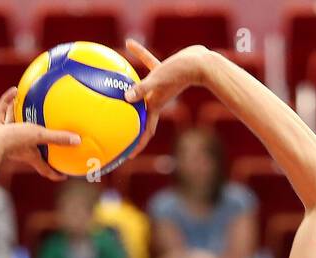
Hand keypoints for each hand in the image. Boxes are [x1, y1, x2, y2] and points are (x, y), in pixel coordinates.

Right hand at [0, 88, 77, 182]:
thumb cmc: (13, 142)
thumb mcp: (39, 136)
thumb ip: (58, 138)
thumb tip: (78, 140)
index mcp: (30, 155)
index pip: (45, 169)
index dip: (54, 174)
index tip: (63, 175)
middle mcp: (18, 148)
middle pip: (30, 147)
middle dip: (38, 142)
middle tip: (46, 135)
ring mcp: (3, 139)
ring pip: (13, 126)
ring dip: (19, 116)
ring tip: (26, 103)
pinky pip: (1, 113)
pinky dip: (7, 102)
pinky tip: (14, 91)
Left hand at [123, 40, 211, 160]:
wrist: (200, 61)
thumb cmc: (179, 71)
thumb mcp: (158, 79)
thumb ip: (142, 89)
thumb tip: (126, 98)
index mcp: (155, 105)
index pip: (146, 132)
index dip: (138, 145)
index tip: (128, 156)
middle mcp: (156, 98)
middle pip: (141, 116)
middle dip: (131, 126)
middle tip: (118, 132)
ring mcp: (160, 86)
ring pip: (140, 90)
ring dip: (129, 90)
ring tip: (115, 85)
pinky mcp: (163, 71)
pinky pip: (147, 64)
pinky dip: (139, 53)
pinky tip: (130, 42)